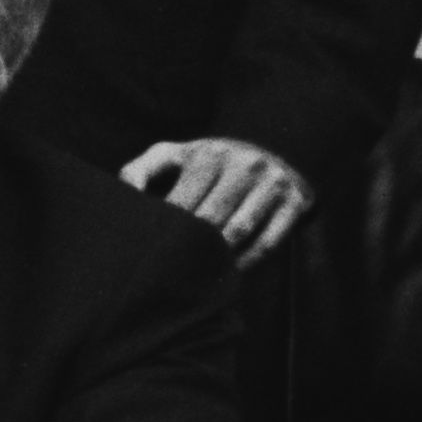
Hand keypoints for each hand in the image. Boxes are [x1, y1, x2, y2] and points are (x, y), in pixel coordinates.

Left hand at [122, 134, 311, 262]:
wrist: (275, 146)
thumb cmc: (208, 161)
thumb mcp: (173, 154)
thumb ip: (140, 171)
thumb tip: (125, 196)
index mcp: (208, 154)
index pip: (183, 201)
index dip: (168, 230)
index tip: (154, 250)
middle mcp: (243, 165)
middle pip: (210, 219)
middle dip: (190, 246)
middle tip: (171, 271)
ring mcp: (272, 183)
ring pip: (239, 231)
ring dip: (218, 256)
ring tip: (197, 275)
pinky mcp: (295, 202)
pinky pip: (269, 241)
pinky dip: (248, 262)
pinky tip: (229, 273)